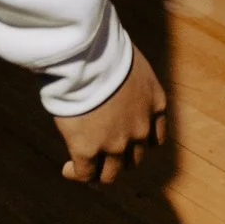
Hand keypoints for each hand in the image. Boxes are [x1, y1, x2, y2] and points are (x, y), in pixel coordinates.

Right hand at [52, 46, 167, 184]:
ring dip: (99, 173)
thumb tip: (111, 77)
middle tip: (104, 157)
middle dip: (120, 159)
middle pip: (134, 158)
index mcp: (155, 104)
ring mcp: (116, 144)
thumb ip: (128, 80)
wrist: (88, 58)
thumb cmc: (105, 49)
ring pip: (111, 174)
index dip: (139, 143)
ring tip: (84, 170)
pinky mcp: (89, 151)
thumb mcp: (129, 63)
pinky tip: (68, 169)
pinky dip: (77, 174)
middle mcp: (140, 129)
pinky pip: (85, 174)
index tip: (128, 143)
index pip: (156, 137)